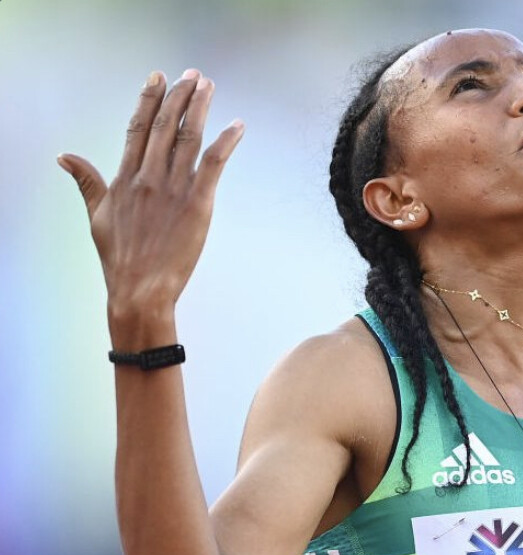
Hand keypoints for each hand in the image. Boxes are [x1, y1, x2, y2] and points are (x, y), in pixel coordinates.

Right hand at [58, 69, 244, 316]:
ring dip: (199, 108)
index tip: (158, 76)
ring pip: (187, 138)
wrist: (140, 290)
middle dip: (179, 95)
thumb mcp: (97, 216)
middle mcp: (148, 178)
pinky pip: (213, 165)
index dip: (148, 99)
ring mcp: (172, 189)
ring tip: (208, 86)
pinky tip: (237, 125)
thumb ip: (86, 181)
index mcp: (125, 178)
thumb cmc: (120, 257)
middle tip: (192, 74)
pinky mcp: (197, 204)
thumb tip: (64, 156)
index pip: (137, 128)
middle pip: (164, 126)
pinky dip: (226, 142)